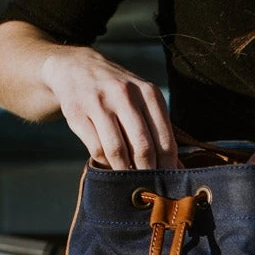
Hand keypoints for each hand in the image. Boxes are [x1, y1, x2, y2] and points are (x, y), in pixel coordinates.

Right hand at [41, 47, 177, 169]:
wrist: (76, 67)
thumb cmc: (119, 92)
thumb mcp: (143, 101)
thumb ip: (160, 131)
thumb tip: (178, 169)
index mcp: (148, 93)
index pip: (164, 139)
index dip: (168, 165)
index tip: (169, 181)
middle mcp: (125, 95)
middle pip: (142, 147)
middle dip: (148, 171)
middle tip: (150, 186)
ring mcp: (99, 103)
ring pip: (117, 150)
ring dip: (125, 171)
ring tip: (131, 181)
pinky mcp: (77, 112)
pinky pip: (96, 148)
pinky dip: (105, 163)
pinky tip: (110, 166)